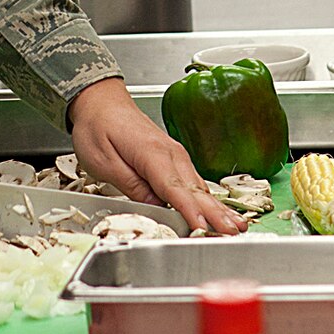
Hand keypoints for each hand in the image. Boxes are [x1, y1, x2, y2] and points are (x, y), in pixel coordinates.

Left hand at [68, 78, 244, 235]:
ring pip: (199, 187)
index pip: (174, 189)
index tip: (202, 228)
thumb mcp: (102, 161)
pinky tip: (220, 211)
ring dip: (219, 208)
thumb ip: (130, 185)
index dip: (190, 211)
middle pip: (195, 190)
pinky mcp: (174, 158)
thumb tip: (153, 206)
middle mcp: (170, 153)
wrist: (101, 101)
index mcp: (151, 153)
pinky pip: (193, 182)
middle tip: (233, 233)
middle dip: (216, 214)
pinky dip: (209, 199)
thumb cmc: (97, 128)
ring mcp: (175, 155)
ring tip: (236, 226)